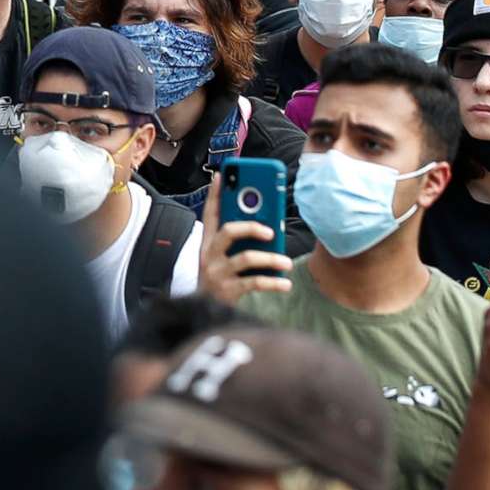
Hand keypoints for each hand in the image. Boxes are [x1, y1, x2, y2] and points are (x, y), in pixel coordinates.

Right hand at [197, 181, 291, 299]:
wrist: (203, 313)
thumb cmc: (220, 280)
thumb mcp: (221, 258)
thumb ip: (237, 242)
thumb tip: (266, 226)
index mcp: (207, 243)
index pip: (209, 214)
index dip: (215, 194)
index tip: (222, 176)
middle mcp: (209, 255)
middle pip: (228, 232)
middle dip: (251, 227)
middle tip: (271, 231)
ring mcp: (217, 273)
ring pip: (245, 258)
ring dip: (270, 259)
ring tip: (286, 262)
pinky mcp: (227, 291)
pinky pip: (254, 282)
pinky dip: (273, 283)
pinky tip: (285, 283)